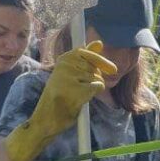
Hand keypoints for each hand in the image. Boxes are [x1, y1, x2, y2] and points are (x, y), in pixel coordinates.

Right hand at [2, 40, 115, 160]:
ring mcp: (70, 77)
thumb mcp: (71, 73)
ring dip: (92, 90)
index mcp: (63, 59)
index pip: (87, 52)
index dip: (100, 61)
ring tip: (75, 96)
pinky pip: (97, 87)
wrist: (47, 119)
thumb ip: (86, 58)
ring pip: (98, 78)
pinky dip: (93, 95)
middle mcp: (65, 65)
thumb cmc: (60, 96)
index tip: (112, 70)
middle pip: (95, 68)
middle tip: (78, 90)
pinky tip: (79, 100)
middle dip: (94, 79)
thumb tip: (99, 42)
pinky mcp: (77, 90)